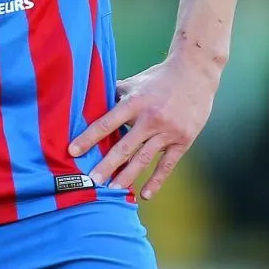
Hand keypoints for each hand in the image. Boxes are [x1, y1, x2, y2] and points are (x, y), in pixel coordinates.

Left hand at [68, 57, 217, 199]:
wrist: (195, 73)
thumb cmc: (159, 78)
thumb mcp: (134, 82)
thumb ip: (113, 95)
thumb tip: (88, 103)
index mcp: (135, 102)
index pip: (107, 123)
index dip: (88, 138)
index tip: (72, 151)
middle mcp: (151, 118)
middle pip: (124, 146)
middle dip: (107, 164)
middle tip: (91, 180)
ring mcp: (168, 131)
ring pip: (144, 158)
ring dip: (127, 176)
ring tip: (112, 189)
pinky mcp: (183, 140)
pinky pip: (167, 165)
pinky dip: (156, 181)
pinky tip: (145, 195)